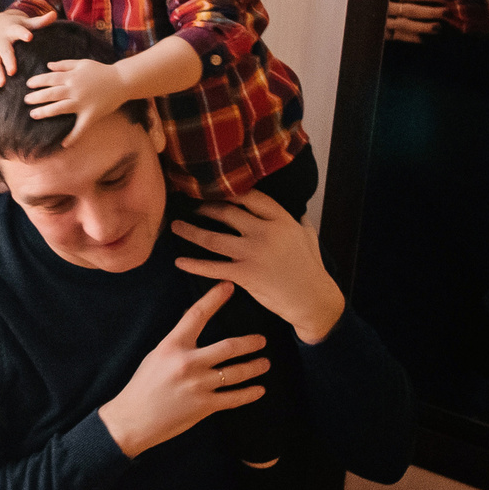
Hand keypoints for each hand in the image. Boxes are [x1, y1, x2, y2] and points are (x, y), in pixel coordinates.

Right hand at [0, 11, 35, 90]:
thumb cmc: (16, 26)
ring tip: (1, 84)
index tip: (29, 37)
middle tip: (12, 72)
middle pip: (3, 51)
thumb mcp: (26, 22)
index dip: (23, 33)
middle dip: (7, 61)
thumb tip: (54, 14)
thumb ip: (40, 21)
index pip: (18, 30)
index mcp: (11, 30)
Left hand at [24, 56, 127, 140]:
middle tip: (26, 100)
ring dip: (45, 112)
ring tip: (34, 115)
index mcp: (72, 77)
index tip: (28, 85)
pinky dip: (72, 137)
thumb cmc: (101, 71)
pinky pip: (80, 128)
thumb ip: (64, 64)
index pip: (50, 79)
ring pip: (59, 108)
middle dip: (36, 97)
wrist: (121, 81)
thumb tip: (48, 65)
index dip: (37, 81)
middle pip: (51, 94)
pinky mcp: (90, 115)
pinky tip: (63, 144)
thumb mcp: (82, 63)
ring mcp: (82, 103)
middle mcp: (74, 90)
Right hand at [97, 281, 270, 457]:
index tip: (228, 287)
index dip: (214, 298)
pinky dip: (250, 393)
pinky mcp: (204, 406)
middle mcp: (187, 363)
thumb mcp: (156, 356)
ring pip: (236, 372)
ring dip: (255, 367)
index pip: (196, 314)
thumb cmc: (143, 387)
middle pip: (228, 346)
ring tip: (265, 363)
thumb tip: (191, 321)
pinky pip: (234, 397)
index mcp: (172, 346)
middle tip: (261, 340)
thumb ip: (177, 342)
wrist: (133, 420)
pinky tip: (259, 389)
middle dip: (250, 343)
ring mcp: (198, 385)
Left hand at [170, 191, 345, 344]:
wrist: (313, 300)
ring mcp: (254, 253)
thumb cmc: (311, 268)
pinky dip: (194, 264)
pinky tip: (179, 262)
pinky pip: (213, 267)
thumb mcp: (308, 236)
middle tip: (191, 205)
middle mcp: (266, 232)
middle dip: (205, 208)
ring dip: (191, 231)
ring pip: (213, 238)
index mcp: (282, 220)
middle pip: (227, 213)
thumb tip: (297, 209)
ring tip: (175, 226)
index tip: (213, 188)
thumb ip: (297, 221)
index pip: (250, 197)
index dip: (229, 191)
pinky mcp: (246, 275)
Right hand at [385, 0, 447, 42]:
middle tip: (446, 12)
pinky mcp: (382, 33)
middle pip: (410, 10)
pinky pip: (397, 36)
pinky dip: (409, 38)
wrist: (357, 5)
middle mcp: (385, 6)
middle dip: (430, 12)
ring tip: (438, 28)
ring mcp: (383, 21)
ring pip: (404, 24)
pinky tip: (423, 39)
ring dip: (422, 27)